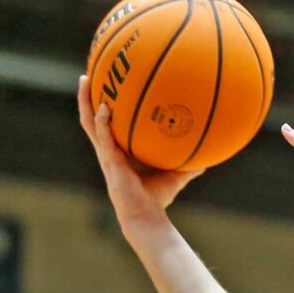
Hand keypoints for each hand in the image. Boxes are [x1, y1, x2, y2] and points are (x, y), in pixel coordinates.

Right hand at [77, 74, 202, 229]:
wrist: (146, 217)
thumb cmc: (156, 200)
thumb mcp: (175, 176)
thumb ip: (188, 166)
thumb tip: (207, 158)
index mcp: (117, 152)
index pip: (105, 126)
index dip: (101, 108)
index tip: (103, 88)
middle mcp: (108, 151)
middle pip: (90, 119)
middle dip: (87, 97)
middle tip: (87, 75)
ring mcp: (106, 156)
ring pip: (89, 123)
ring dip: (86, 101)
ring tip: (85, 79)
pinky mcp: (110, 163)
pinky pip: (103, 138)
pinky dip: (103, 123)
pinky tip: (105, 108)